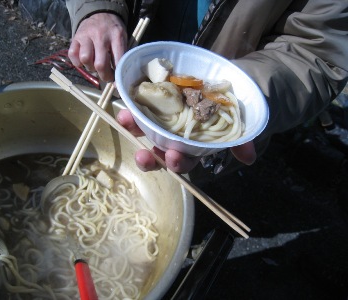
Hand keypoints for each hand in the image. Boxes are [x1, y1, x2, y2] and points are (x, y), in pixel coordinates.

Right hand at [68, 13, 126, 81]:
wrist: (101, 14)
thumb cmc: (113, 32)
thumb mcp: (123, 39)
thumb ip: (121, 57)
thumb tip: (118, 81)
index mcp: (116, 36)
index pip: (117, 61)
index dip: (117, 76)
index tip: (117, 83)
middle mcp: (101, 36)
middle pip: (100, 64)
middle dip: (104, 76)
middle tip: (107, 76)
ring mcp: (86, 36)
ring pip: (85, 59)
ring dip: (90, 68)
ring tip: (95, 65)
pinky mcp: (75, 37)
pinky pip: (73, 55)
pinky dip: (78, 63)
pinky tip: (84, 61)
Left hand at [117, 109, 256, 172]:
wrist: (224, 82)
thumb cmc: (230, 107)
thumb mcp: (238, 123)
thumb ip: (242, 140)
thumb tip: (248, 158)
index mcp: (192, 146)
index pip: (183, 160)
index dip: (176, 162)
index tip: (172, 157)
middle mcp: (175, 136)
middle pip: (159, 151)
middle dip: (150, 156)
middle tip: (144, 156)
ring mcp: (164, 118)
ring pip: (145, 128)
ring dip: (133, 127)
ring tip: (124, 119)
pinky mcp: (157, 99)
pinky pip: (141, 104)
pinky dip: (132, 102)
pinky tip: (125, 97)